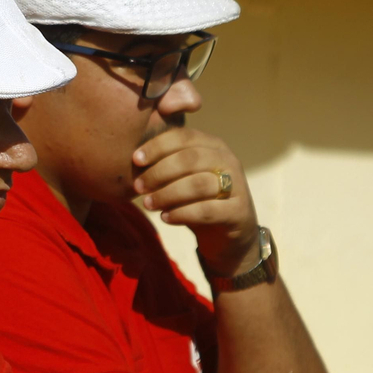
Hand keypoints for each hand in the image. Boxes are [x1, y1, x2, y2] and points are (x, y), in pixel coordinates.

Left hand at [132, 127, 258, 276]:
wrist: (228, 235)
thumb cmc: (197, 200)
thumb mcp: (182, 177)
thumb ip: (165, 162)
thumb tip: (133, 157)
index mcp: (213, 145)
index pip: (183, 136)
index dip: (157, 146)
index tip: (135, 160)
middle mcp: (228, 161)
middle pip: (189, 159)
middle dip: (159, 172)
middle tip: (138, 186)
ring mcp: (237, 185)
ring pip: (197, 184)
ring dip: (167, 194)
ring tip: (147, 204)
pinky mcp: (238, 211)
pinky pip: (206, 210)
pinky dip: (182, 213)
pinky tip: (166, 218)